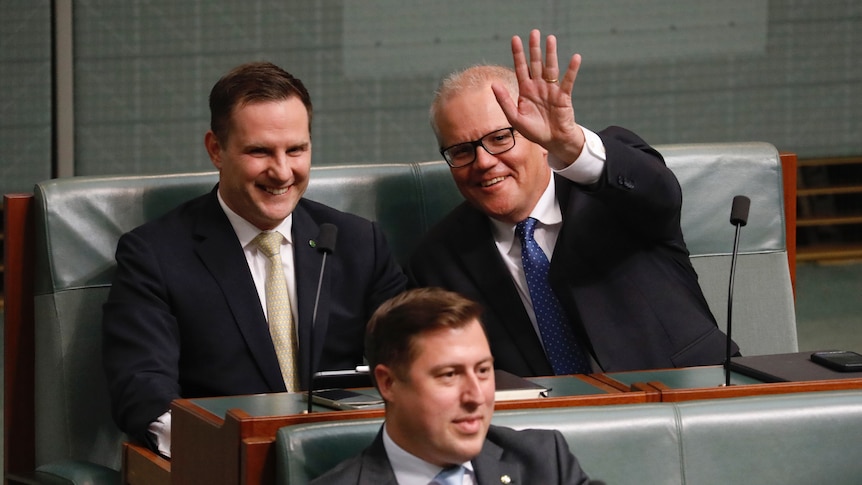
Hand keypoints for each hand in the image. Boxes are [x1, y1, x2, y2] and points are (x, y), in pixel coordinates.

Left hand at [491, 29, 585, 164]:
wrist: (552, 141)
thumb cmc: (533, 131)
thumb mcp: (515, 118)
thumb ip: (504, 101)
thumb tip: (494, 84)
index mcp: (525, 90)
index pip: (521, 68)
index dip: (518, 54)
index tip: (515, 39)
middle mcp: (538, 86)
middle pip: (536, 63)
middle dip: (534, 48)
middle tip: (534, 32)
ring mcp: (551, 89)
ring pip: (551, 68)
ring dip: (551, 54)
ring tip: (551, 38)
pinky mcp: (563, 96)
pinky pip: (568, 81)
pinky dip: (572, 70)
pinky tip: (575, 58)